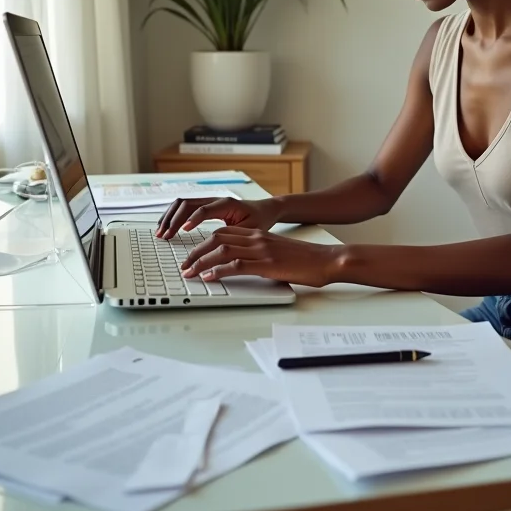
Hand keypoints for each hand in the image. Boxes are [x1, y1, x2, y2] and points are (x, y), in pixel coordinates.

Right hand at [155, 197, 278, 238]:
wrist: (265, 209)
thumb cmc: (260, 219)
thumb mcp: (251, 230)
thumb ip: (235, 236)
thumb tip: (218, 245)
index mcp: (227, 204)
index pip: (204, 209)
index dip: (191, 219)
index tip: (183, 230)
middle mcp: (215, 200)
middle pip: (187, 203)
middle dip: (173, 219)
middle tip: (164, 235)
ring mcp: (209, 201)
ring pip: (183, 203)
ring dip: (170, 216)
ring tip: (161, 232)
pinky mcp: (206, 206)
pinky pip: (185, 206)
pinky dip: (173, 215)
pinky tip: (167, 226)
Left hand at [179, 226, 340, 288]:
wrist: (326, 259)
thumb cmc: (306, 259)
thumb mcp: (278, 252)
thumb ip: (260, 255)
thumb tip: (243, 266)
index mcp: (258, 235)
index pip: (222, 233)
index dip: (203, 243)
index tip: (192, 255)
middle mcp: (257, 239)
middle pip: (217, 239)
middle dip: (196, 252)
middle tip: (184, 265)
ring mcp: (261, 251)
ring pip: (222, 251)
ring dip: (201, 262)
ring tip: (189, 273)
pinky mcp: (267, 265)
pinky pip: (237, 266)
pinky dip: (219, 271)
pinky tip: (209, 277)